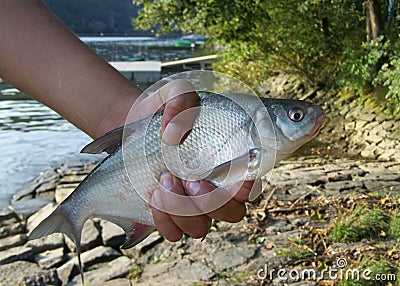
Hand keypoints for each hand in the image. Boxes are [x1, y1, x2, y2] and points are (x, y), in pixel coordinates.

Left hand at [137, 79, 255, 241]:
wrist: (132, 127)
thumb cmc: (164, 111)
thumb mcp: (174, 94)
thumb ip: (180, 99)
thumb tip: (172, 136)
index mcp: (227, 162)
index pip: (251, 185)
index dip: (248, 186)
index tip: (234, 171)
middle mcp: (215, 188)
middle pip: (232, 214)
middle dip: (212, 202)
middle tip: (191, 179)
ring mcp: (192, 205)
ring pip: (202, 228)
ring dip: (184, 211)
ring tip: (164, 181)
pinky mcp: (169, 215)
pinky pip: (174, 234)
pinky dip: (166, 223)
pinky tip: (154, 198)